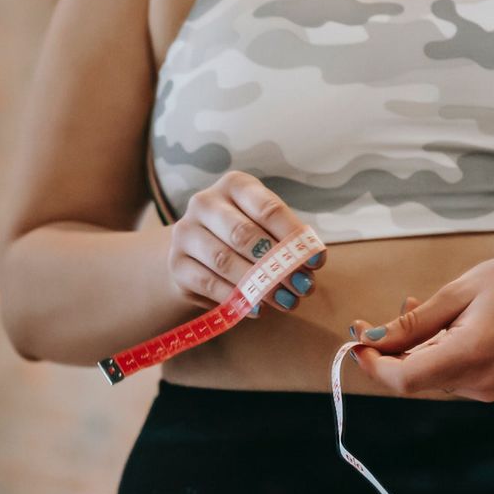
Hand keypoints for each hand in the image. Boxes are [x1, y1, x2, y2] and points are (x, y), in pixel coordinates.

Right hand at [166, 171, 325, 316]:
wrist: (197, 252)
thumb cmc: (245, 236)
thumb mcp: (267, 227)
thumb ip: (288, 241)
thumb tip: (312, 262)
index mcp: (234, 185)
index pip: (267, 208)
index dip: (294, 236)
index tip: (317, 261)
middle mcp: (204, 202)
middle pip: (243, 235)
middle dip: (277, 265)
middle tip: (303, 287)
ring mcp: (186, 232)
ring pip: (224, 260)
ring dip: (259, 285)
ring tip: (285, 301)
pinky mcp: (176, 264)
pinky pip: (209, 283)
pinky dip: (236, 298)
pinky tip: (258, 307)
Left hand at [348, 253, 493, 401]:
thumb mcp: (457, 292)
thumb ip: (413, 323)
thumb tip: (369, 340)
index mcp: (472, 354)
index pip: (405, 380)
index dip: (373, 365)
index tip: (356, 340)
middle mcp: (479, 381)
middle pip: (411, 380)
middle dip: (385, 353)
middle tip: (370, 320)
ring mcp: (486, 387)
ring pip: (426, 376)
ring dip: (407, 348)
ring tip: (412, 308)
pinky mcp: (489, 384)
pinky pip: (445, 374)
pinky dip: (429, 352)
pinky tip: (433, 324)